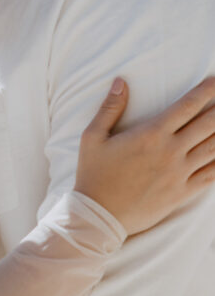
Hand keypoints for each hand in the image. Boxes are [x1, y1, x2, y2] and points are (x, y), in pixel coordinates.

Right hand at [75, 77, 214, 234]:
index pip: (187, 106)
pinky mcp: (183, 192)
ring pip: (214, 148)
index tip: (214, 81)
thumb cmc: (94, 174)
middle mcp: (170, 151)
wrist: (100, 215)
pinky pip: (211, 175)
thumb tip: (120, 82)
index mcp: (151, 134)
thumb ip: (109, 108)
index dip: (205, 91)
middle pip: (208, 124)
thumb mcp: (92, 137)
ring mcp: (179, 173)